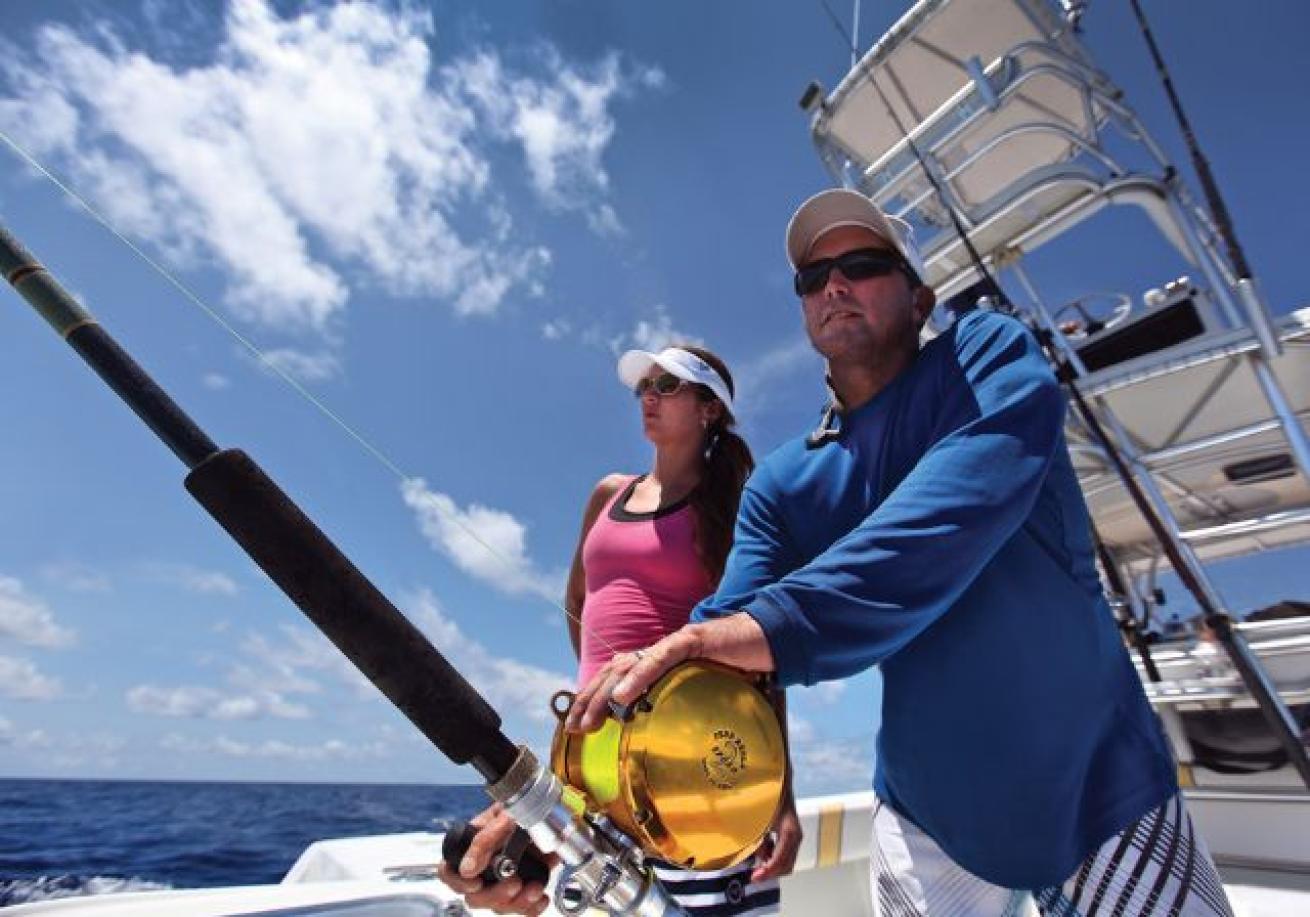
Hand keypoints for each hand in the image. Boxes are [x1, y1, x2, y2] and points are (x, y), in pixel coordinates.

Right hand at [434, 803, 556, 915]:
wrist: (552, 814)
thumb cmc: (523, 808)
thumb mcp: (503, 817)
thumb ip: (483, 840)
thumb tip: (466, 869)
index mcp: (471, 846)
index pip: (449, 871)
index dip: (457, 883)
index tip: (476, 883)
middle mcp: (484, 866)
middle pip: (475, 897)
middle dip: (496, 895)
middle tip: (515, 883)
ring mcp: (503, 879)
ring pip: (498, 905)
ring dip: (517, 902)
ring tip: (535, 888)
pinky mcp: (523, 888)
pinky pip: (521, 909)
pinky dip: (531, 908)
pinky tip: (540, 897)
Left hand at [564, 614, 774, 733]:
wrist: (767, 639)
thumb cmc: (737, 672)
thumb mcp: (703, 696)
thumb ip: (681, 712)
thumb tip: (671, 751)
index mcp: (657, 664)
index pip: (615, 679)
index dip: (592, 699)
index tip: (576, 727)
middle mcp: (658, 651)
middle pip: (612, 672)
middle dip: (589, 700)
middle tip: (575, 729)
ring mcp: (672, 644)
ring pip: (628, 665)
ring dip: (605, 693)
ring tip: (591, 718)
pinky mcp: (691, 640)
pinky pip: (660, 658)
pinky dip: (639, 676)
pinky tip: (623, 696)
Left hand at [751, 792, 801, 881]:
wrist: (779, 780)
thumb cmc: (766, 796)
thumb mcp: (758, 817)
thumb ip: (755, 838)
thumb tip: (752, 856)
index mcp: (789, 832)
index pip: (780, 860)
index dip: (767, 872)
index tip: (753, 878)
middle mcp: (795, 836)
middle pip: (785, 866)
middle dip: (769, 871)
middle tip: (753, 873)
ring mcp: (795, 836)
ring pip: (785, 861)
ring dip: (771, 864)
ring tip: (757, 854)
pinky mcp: (791, 835)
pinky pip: (784, 853)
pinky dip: (772, 856)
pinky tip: (762, 846)